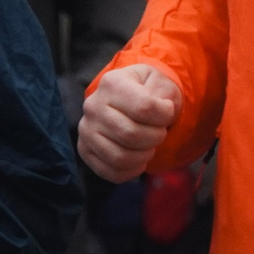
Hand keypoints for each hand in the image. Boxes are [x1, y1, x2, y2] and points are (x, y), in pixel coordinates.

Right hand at [81, 64, 181, 181]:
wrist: (129, 100)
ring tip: (150, 146)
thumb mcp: (160, 81)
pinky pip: (111, 172)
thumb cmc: (147, 91)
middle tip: (160, 132)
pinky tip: (140, 160)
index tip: (168, 112)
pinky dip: (132, 171)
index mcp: (112, 83)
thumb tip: (162, 111)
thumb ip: (163, 93)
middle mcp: (93, 106)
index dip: (164, 116)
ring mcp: (86, 130)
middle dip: (155, 137)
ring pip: (120, 157)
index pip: (143, 107)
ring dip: (144, 156)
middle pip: (131, 134)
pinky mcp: (85, 151)